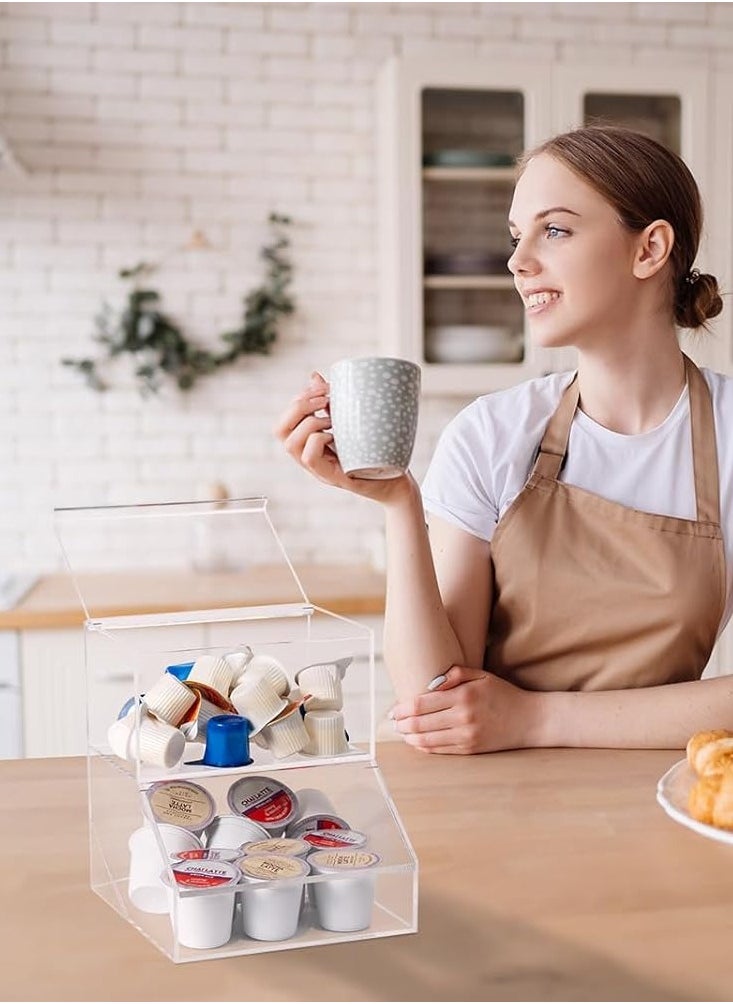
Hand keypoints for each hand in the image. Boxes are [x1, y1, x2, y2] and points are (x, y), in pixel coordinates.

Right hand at [274, 371, 412, 504]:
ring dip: (310, 423)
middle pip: (280, 430)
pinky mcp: (334, 478)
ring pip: (291, 444)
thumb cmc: (375, 452)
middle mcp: (309, 457)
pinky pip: (310, 458)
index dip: (299, 398)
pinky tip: (335, 436)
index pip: (284, 420)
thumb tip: (314, 377)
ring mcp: (319, 470)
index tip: (324, 387)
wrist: (397, 482)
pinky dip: (319, 440)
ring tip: (333, 419)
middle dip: (300, 406)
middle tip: (325, 399)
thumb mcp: (351, 422)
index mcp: (309, 443)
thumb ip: (332, 403)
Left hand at [390, 665, 541, 754]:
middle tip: (393, 722)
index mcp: (464, 696)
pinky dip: (424, 747)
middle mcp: (463, 717)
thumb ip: (456, 674)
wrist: (530, 720)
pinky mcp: (470, 749)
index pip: (422, 703)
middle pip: (420, 723)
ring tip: (402, 732)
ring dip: (410, 737)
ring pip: (427, 740)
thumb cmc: (504, 694)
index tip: (394, 709)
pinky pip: (440, 750)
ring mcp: (466, 736)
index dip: (403, 707)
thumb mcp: (482, 676)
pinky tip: (417, 742)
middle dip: (402, 723)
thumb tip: (431, 681)